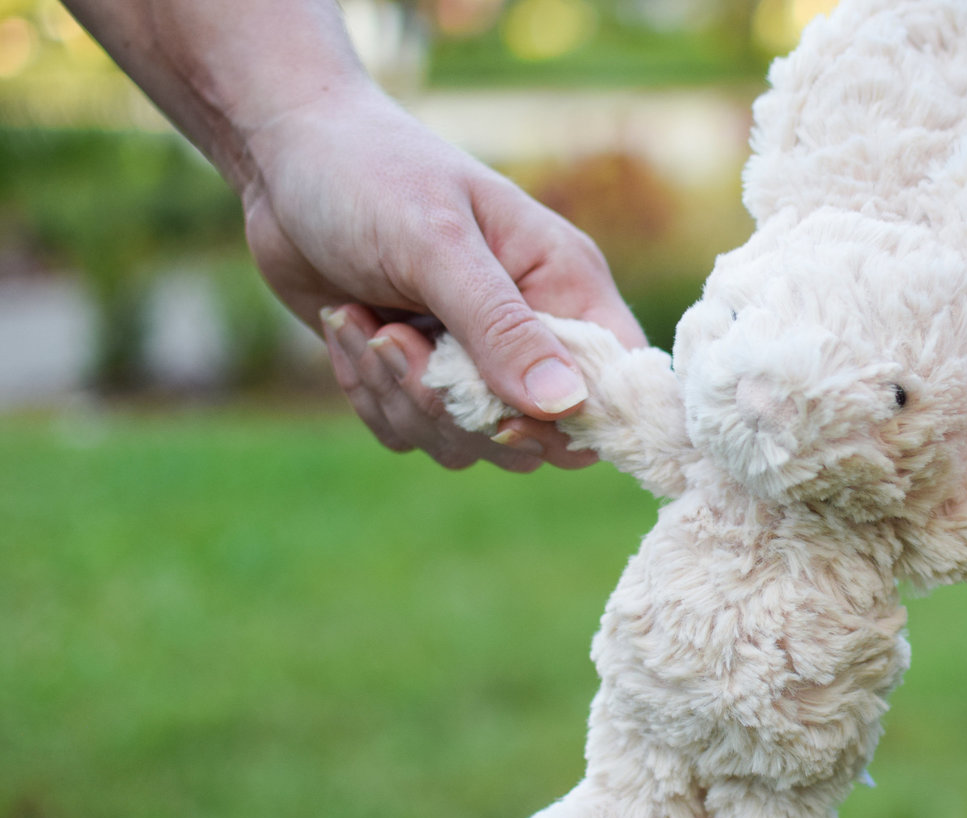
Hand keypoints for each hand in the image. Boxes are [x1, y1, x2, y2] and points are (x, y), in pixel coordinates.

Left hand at [241, 80, 645, 468]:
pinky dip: (370, 395)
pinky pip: (412, 432)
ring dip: (401, 397)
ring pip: (467, 441)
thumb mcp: (437, 244)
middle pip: (537, 433)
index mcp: (565, 283)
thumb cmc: (370, 174)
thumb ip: (500, 327)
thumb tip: (566, 405)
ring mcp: (475, 358)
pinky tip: (348, 327)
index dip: (578, 419)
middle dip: (456, 408)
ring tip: (364, 324)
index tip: (505, 417)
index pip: (616, 380)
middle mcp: (531, 328)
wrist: (281, 157)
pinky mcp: (420, 374)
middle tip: (398, 341)